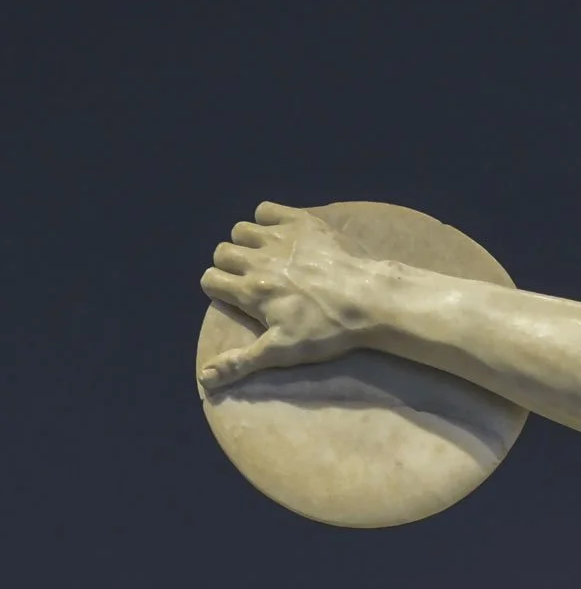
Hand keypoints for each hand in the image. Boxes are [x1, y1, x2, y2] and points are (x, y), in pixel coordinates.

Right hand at [199, 202, 372, 390]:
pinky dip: (266, 220)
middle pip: (221, 252)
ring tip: (264, 258)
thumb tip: (205, 378)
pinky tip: (279, 237)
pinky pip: (266, 210)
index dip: (218, 289)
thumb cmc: (326, 331)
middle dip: (229, 265)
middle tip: (251, 279)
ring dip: (246, 242)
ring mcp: (278, 238)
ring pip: (241, 230)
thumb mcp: (282, 351)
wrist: (368, 299)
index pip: (210, 280)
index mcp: (250, 291)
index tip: (235, 297)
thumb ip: (241, 362)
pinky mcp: (299, 221)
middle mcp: (257, 259)